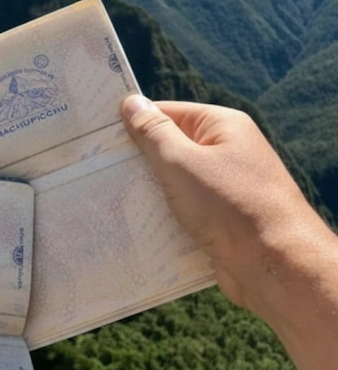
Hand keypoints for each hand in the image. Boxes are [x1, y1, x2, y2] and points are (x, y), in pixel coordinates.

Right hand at [120, 96, 337, 369]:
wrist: (274, 266)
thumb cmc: (230, 206)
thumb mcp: (181, 162)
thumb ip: (153, 133)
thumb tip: (130, 102)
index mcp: (223, 127)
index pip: (168, 113)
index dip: (133, 123)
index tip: (97, 137)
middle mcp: (227, 152)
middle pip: (170, 147)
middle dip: (137, 161)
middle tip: (95, 168)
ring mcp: (225, 187)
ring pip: (174, 183)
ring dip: (148, 192)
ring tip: (107, 197)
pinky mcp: (221, 219)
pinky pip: (183, 210)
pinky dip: (163, 216)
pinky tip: (135, 224)